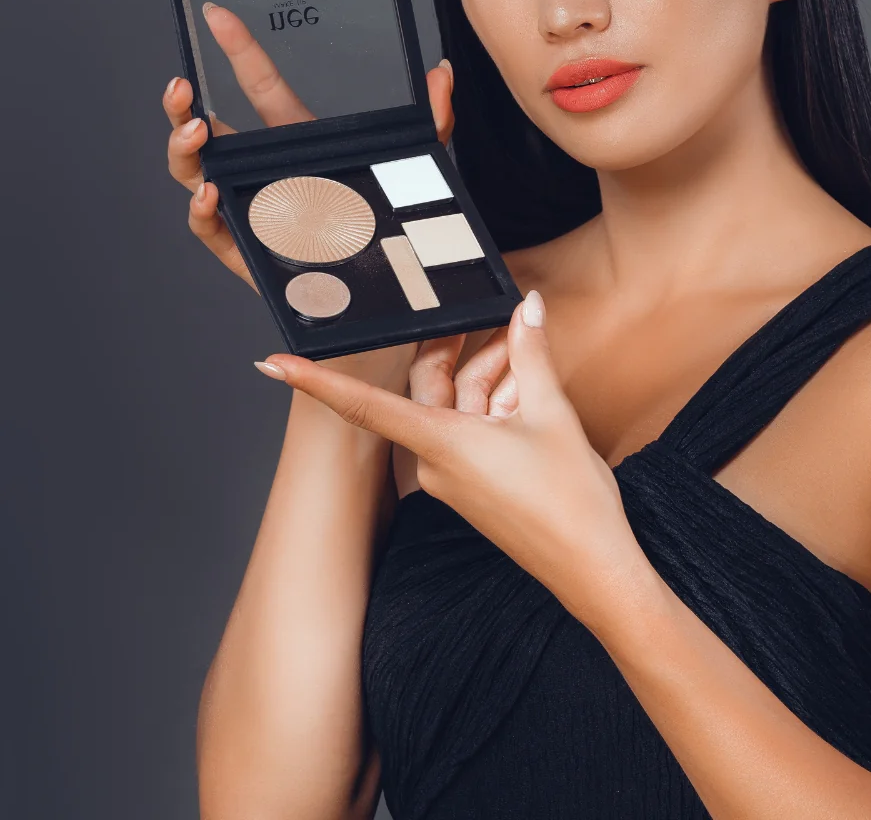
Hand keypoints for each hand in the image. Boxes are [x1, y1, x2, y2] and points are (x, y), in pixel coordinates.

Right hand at [163, 3, 455, 290]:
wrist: (383, 287)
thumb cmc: (387, 220)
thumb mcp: (416, 167)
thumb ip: (432, 119)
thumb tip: (443, 72)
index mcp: (294, 139)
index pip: (258, 84)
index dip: (236, 48)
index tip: (217, 14)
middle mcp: (261, 170)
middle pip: (206, 132)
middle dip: (182, 109)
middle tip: (182, 88)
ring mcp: (248, 208)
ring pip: (195, 174)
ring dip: (185, 152)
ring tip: (197, 133)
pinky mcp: (245, 249)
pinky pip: (210, 229)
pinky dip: (200, 211)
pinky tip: (209, 193)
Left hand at [252, 293, 648, 626]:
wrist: (592, 570)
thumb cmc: (570, 502)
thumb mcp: (552, 415)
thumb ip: (532, 355)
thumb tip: (527, 307)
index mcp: (443, 444)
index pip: (363, 406)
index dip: (316, 382)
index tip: (272, 364)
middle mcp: (436, 463)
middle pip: (432, 389)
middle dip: (462, 351)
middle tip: (496, 317)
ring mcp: (452, 478)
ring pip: (456, 407)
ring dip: (489, 377)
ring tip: (528, 354)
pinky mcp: (471, 488)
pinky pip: (468, 431)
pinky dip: (494, 405)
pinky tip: (527, 389)